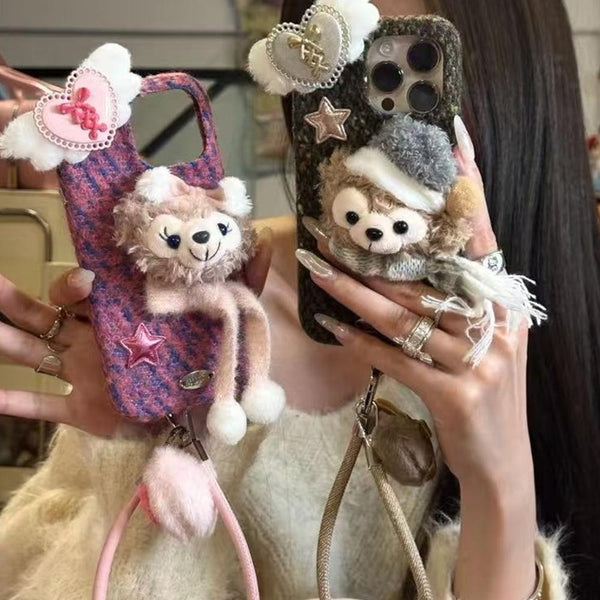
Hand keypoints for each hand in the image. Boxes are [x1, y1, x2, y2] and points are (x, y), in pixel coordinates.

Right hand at [0, 226, 272, 436]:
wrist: (203, 419)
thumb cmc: (210, 363)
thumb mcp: (231, 319)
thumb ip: (247, 280)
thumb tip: (267, 239)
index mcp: (123, 317)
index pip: (86, 291)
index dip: (77, 283)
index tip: (87, 281)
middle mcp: (95, 338)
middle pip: (46, 313)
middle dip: (15, 299)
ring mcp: (83, 373)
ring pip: (32, 351)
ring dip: (4, 340)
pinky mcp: (82, 410)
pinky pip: (42, 406)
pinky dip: (16, 402)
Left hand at [297, 117, 536, 598]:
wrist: (499, 461)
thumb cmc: (482, 392)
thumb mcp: (480, 338)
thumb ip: (454, 300)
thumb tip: (401, 266)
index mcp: (504, 301)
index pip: (482, 233)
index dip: (466, 184)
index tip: (449, 136)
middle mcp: (497, 322)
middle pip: (425, 273)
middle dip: (373, 249)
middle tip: (328, 222)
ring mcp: (480, 360)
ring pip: (404, 313)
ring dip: (354, 290)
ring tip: (316, 266)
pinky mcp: (456, 394)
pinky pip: (395, 358)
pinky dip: (360, 342)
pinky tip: (331, 325)